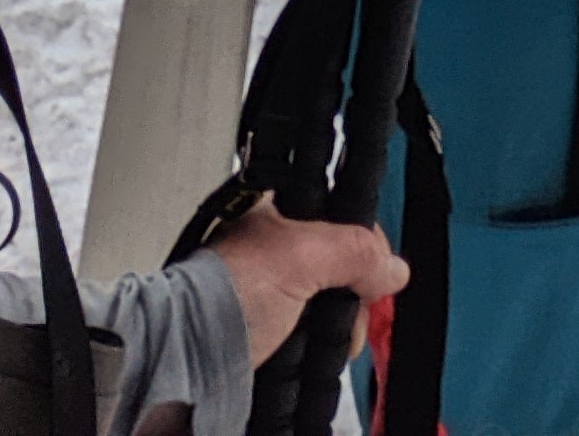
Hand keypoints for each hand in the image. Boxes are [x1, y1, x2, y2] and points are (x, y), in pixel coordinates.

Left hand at [207, 199, 407, 371]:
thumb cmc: (222, 297)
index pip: (344, 223)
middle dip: (351, 303)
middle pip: (342, 273)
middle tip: (345, 320)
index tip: (373, 277)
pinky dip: (319, 357)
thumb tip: (393, 267)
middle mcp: (277, 255)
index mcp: (279, 218)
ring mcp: (273, 299)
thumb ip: (353, 251)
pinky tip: (311, 360)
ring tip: (319, 347)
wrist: (185, 361)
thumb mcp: (299, 258)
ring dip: (335, 334)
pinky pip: (313, 345)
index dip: (364, 251)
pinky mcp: (270, 340)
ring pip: (330, 312)